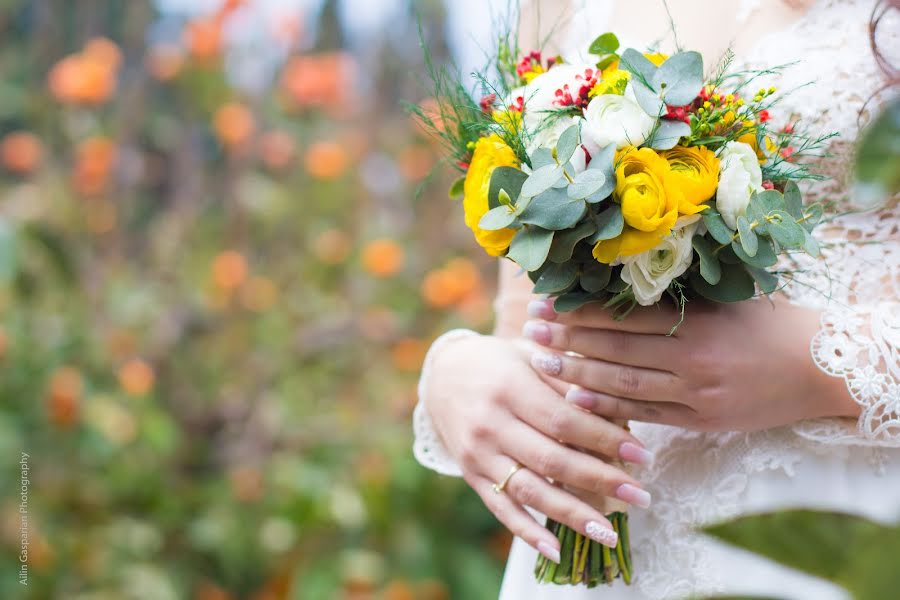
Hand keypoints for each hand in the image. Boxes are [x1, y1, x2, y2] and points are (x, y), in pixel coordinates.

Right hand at [423, 334, 653, 562]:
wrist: (444, 374)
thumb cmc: (500, 363)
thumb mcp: (531, 356)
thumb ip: (568, 382)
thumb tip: (614, 409)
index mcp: (509, 387)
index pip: (564, 420)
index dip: (605, 440)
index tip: (642, 456)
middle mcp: (490, 423)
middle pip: (552, 459)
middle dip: (601, 481)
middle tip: (640, 496)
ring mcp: (478, 454)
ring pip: (530, 491)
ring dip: (572, 515)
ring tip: (610, 533)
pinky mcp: (471, 476)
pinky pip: (501, 509)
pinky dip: (528, 533)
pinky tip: (556, 551)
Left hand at [523, 297, 858, 431]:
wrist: (820, 367)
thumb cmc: (769, 322)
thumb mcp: (726, 296)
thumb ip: (678, 292)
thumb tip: (618, 277)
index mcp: (697, 321)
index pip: (622, 317)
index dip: (579, 312)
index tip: (545, 303)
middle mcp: (692, 359)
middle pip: (615, 350)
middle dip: (567, 340)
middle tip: (529, 330)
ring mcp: (696, 394)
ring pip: (624, 384)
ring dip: (577, 374)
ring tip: (541, 363)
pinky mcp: (702, 420)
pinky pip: (646, 414)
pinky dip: (609, 407)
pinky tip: (576, 399)